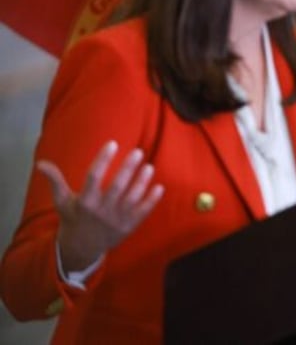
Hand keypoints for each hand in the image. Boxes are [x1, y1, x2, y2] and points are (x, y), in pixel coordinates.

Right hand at [37, 140, 164, 272]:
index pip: (93, 177)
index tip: (113, 143)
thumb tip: (41, 163)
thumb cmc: (73, 218)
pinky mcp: (129, 226)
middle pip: (116, 187)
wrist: (82, 248)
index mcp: (84, 202)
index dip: (103, 159)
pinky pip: (143, 212)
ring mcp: (117, 220)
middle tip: (138, 151)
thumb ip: (55, 181)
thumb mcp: (62, 201)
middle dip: (127, 169)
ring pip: (132, 198)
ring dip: (142, 182)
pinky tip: (159, 187)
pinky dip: (152, 200)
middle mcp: (101, 211)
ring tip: (149, 166)